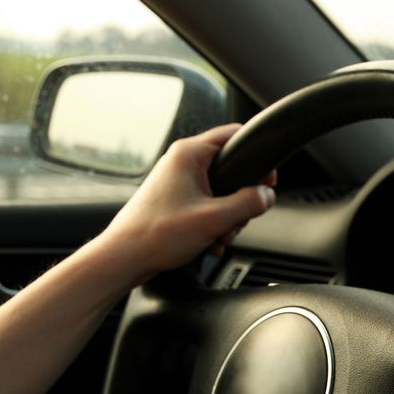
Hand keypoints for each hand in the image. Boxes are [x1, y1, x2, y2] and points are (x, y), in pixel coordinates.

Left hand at [99, 124, 275, 281]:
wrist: (124, 258)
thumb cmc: (157, 234)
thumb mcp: (215, 218)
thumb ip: (248, 204)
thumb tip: (267, 196)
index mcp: (189, 154)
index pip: (235, 135)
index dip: (257, 158)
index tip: (268, 180)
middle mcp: (182, 162)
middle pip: (231, 171)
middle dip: (240, 201)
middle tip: (236, 220)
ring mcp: (177, 182)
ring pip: (221, 193)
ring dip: (227, 218)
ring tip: (218, 236)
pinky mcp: (175, 201)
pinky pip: (207, 206)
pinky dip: (214, 224)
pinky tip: (210, 242)